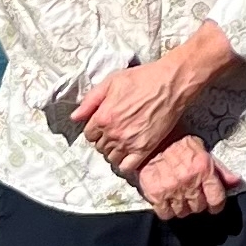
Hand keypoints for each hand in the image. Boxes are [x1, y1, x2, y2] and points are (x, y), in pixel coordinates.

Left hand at [77, 32, 215, 174]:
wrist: (170, 84)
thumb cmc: (142, 79)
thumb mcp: (111, 82)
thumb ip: (90, 101)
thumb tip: (75, 117)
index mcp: (102, 117)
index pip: (89, 135)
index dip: (96, 130)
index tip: (104, 126)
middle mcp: (113, 133)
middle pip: (100, 147)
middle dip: (105, 141)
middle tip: (115, 132)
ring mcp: (128, 143)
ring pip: (112, 158)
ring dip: (114, 152)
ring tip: (123, 142)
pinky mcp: (144, 149)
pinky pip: (128, 166)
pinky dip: (126, 163)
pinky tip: (130, 154)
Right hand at [136, 135, 226, 219]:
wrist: (151, 142)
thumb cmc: (178, 144)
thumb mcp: (202, 151)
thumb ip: (219, 169)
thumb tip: (236, 182)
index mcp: (203, 168)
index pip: (216, 198)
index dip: (216, 205)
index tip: (213, 205)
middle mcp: (189, 180)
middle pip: (199, 207)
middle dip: (197, 203)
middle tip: (191, 194)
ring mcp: (171, 189)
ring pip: (183, 212)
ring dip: (182, 207)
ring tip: (178, 195)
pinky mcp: (155, 194)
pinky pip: (166, 214)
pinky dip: (167, 210)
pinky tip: (167, 199)